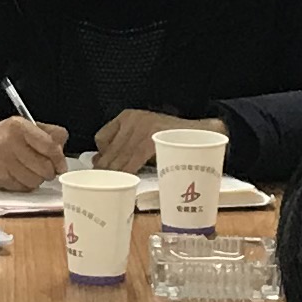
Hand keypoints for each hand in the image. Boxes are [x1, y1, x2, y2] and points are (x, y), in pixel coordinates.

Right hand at [0, 114, 68, 192]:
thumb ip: (49, 134)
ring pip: (35, 180)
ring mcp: (3, 163)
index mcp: (19, 127)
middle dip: (50, 171)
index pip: (49, 146)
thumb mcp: (27, 126)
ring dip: (38, 179)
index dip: (59, 158)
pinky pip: (24, 188)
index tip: (61, 165)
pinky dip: (27, 184)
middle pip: (44, 167)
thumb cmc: (6, 137)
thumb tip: (62, 149)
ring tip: (33, 172)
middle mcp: (10, 144)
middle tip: (48, 169)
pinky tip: (22, 176)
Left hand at [94, 110, 209, 176]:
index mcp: (128, 116)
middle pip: (109, 151)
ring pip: (119, 159)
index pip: (101, 138)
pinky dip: (128, 173)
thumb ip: (126, 145)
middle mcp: (132, 120)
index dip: (100, 156)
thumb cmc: (172, 136)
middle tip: (105, 182)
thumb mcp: (146, 132)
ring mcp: (140, 129)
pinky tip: (128, 181)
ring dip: (115, 174)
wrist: (201, 132)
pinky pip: (132, 162)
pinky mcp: (150, 140)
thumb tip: (102, 161)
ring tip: (114, 185)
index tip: (102, 168)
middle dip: (105, 169)